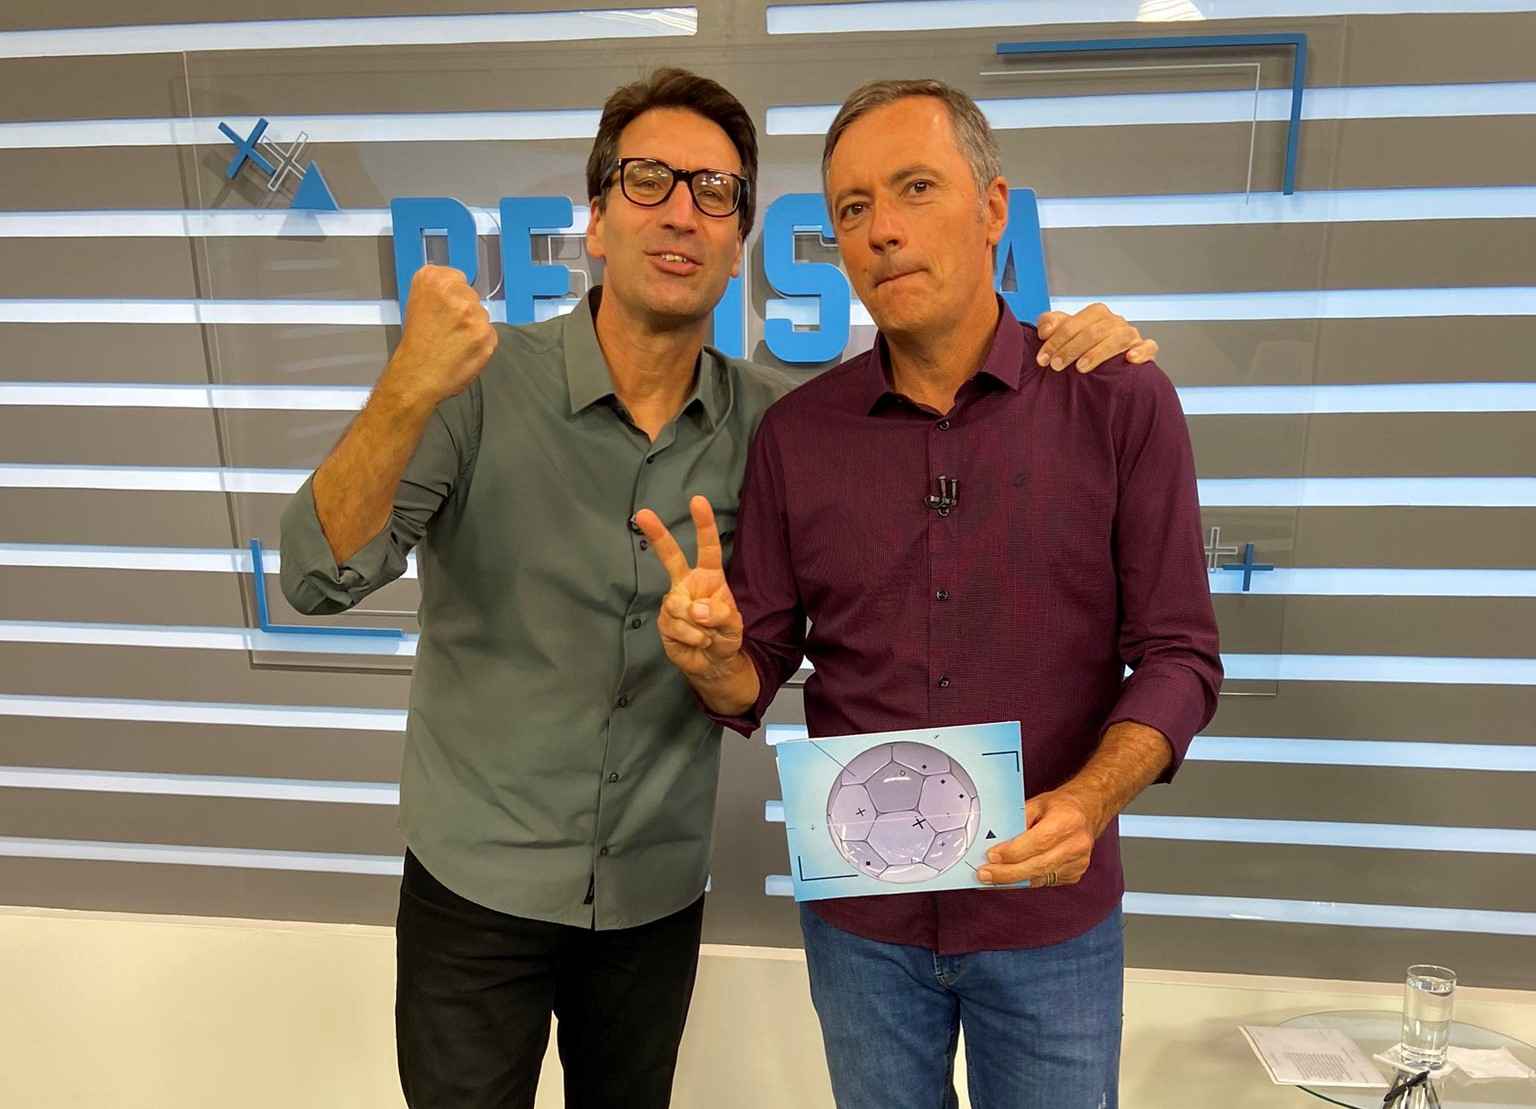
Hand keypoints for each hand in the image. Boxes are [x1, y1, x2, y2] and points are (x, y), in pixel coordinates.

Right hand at [385, 265, 497, 404]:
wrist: (417, 376)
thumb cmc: (416, 344)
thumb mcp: (417, 302)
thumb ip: (439, 290)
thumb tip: (457, 286)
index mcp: (432, 279)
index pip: (457, 277)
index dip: (452, 296)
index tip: (444, 307)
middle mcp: (455, 293)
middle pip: (471, 296)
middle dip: (463, 310)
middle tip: (446, 328)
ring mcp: (473, 314)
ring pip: (481, 315)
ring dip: (472, 326)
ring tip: (453, 341)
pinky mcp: (486, 334)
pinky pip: (490, 333)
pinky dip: (480, 342)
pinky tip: (463, 350)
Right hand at [634, 495, 744, 680]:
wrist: (712, 663)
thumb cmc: (725, 636)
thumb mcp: (734, 625)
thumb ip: (721, 614)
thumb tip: (697, 609)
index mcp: (708, 577)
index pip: (707, 548)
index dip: (703, 524)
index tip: (697, 501)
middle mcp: (687, 584)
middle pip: (670, 556)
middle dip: (658, 534)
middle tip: (644, 513)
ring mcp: (673, 602)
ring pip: (679, 606)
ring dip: (698, 626)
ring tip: (707, 636)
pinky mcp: (664, 622)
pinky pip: (675, 626)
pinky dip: (691, 638)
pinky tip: (696, 642)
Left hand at [975, 788, 1102, 887]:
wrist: (1088, 812)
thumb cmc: (1061, 806)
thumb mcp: (1038, 803)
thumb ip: (1018, 820)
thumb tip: (995, 838)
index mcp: (1068, 821)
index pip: (1037, 842)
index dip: (1013, 852)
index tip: (992, 856)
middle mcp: (1077, 844)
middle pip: (1038, 865)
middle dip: (1007, 873)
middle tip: (985, 874)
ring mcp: (1078, 862)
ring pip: (1039, 877)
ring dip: (1013, 879)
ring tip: (992, 878)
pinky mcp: (1075, 874)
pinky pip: (1045, 881)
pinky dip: (1026, 880)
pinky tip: (1011, 876)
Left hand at [1035, 302, 1156, 373]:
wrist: (1107, 361)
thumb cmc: (1083, 345)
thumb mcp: (1064, 333)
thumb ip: (1050, 324)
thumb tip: (1044, 330)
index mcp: (1096, 314)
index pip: (1074, 323)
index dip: (1056, 340)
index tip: (1042, 359)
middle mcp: (1115, 321)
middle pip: (1094, 331)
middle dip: (1071, 349)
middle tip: (1056, 366)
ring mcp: (1131, 334)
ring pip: (1118, 339)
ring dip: (1098, 353)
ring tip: (1081, 367)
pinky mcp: (1145, 348)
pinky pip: (1149, 346)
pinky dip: (1141, 351)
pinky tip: (1129, 359)